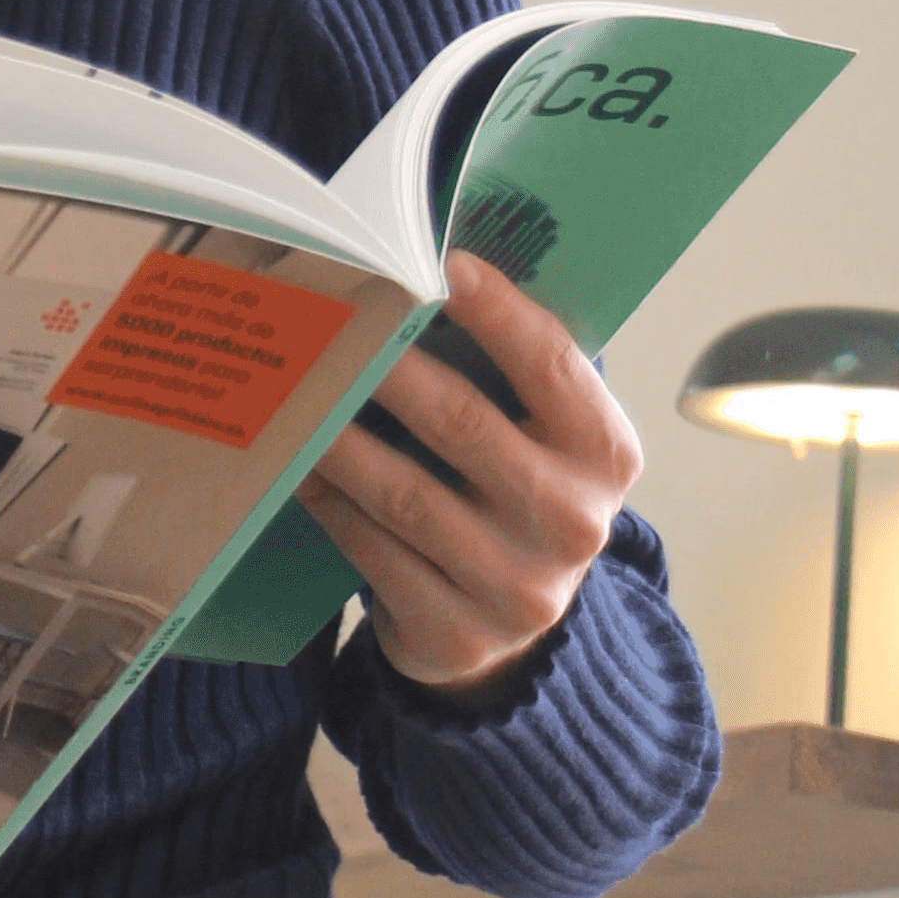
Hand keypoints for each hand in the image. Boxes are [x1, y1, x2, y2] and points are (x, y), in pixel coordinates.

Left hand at [299, 250, 642, 699]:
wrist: (516, 632)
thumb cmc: (518, 497)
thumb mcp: (546, 440)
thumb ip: (514, 378)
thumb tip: (431, 281)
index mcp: (607, 454)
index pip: (551, 365)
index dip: (498, 311)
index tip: (443, 264)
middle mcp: (572, 521)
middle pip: (461, 423)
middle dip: (386, 365)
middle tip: (330, 320)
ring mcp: (516, 586)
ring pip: (403, 493)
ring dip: (337, 435)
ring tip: (291, 388)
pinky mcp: (456, 633)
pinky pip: (373, 550)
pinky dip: (328, 501)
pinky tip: (292, 464)